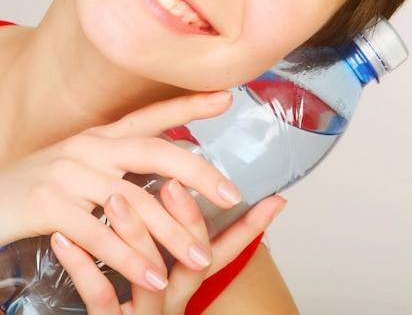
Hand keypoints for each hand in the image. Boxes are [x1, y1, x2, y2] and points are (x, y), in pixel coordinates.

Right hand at [0, 92, 242, 290]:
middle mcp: (89, 147)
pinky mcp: (48, 207)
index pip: (152, 115)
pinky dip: (129, 260)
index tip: (226, 98)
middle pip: (155, 152)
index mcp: (101, 135)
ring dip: (170, 235)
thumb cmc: (41, 186)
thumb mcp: (82, 164)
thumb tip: (170, 173)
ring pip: (132, 203)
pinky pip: (100, 237)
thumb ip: (120, 164)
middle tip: (231, 195)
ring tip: (199, 259)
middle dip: (197, 174)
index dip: (189, 105)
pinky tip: (152, 277)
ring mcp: (68, 174)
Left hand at [51, 178, 285, 314]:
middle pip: (193, 261)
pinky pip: (99, 297)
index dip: (250, 226)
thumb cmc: (135, 297)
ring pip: (147, 277)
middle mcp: (173, 295)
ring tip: (116, 198)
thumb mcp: (169, 270)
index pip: (226, 249)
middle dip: (186, 220)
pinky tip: (66, 238)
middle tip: (172, 183)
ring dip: (135, 236)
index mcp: (187, 276)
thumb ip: (186, 235)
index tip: (271, 197)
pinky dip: (84, 266)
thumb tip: (217, 194)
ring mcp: (143, 312)